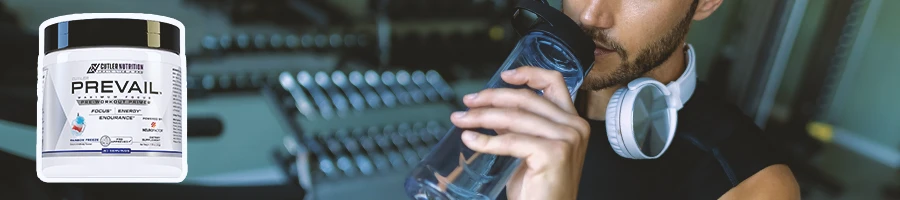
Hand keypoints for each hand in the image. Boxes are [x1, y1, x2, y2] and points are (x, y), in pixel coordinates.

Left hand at [451, 66, 590, 199]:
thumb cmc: (539, 190)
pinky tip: (470, 139)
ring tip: (461, 120)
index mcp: (571, 122)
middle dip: (491, 97)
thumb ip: (517, 128)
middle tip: (468, 102)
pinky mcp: (554, 153)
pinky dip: (485, 140)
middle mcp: (574, 127)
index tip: (503, 75)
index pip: (554, 82)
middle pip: (526, 98)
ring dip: (481, 117)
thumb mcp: (527, 151)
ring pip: (514, 117)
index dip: (528, 73)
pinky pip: (510, 140)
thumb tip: (491, 111)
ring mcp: (567, 139)